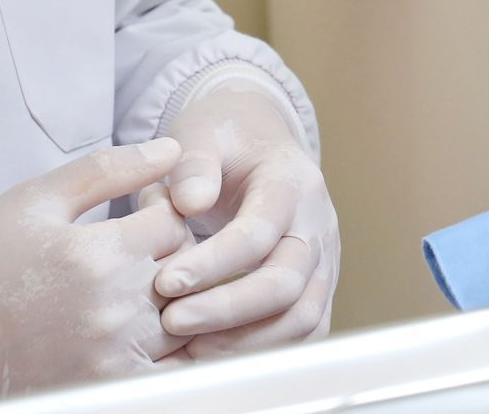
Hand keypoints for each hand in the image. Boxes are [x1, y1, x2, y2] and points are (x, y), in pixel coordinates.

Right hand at [0, 139, 191, 409]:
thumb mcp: (35, 200)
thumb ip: (109, 170)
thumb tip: (171, 149)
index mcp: (97, 253)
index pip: (176, 221)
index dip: (165, 209)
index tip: (141, 213)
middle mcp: (112, 307)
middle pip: (187, 269)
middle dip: (175, 251)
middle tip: (144, 248)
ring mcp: (111, 355)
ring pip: (185, 319)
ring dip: (176, 299)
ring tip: (139, 285)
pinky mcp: (105, 387)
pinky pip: (171, 370)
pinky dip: (172, 349)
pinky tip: (145, 329)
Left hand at [149, 84, 339, 358]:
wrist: (258, 144)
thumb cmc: (225, 143)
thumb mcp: (203, 136)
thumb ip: (194, 165)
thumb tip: (190, 201)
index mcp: (292, 183)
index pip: (260, 232)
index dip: (214, 263)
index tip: (165, 282)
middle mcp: (318, 225)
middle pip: (287, 283)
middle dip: (227, 310)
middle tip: (171, 321)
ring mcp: (323, 261)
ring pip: (301, 318)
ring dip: (244, 341)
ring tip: (188, 347)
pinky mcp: (317, 289)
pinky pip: (302, 332)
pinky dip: (262, 350)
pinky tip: (214, 353)